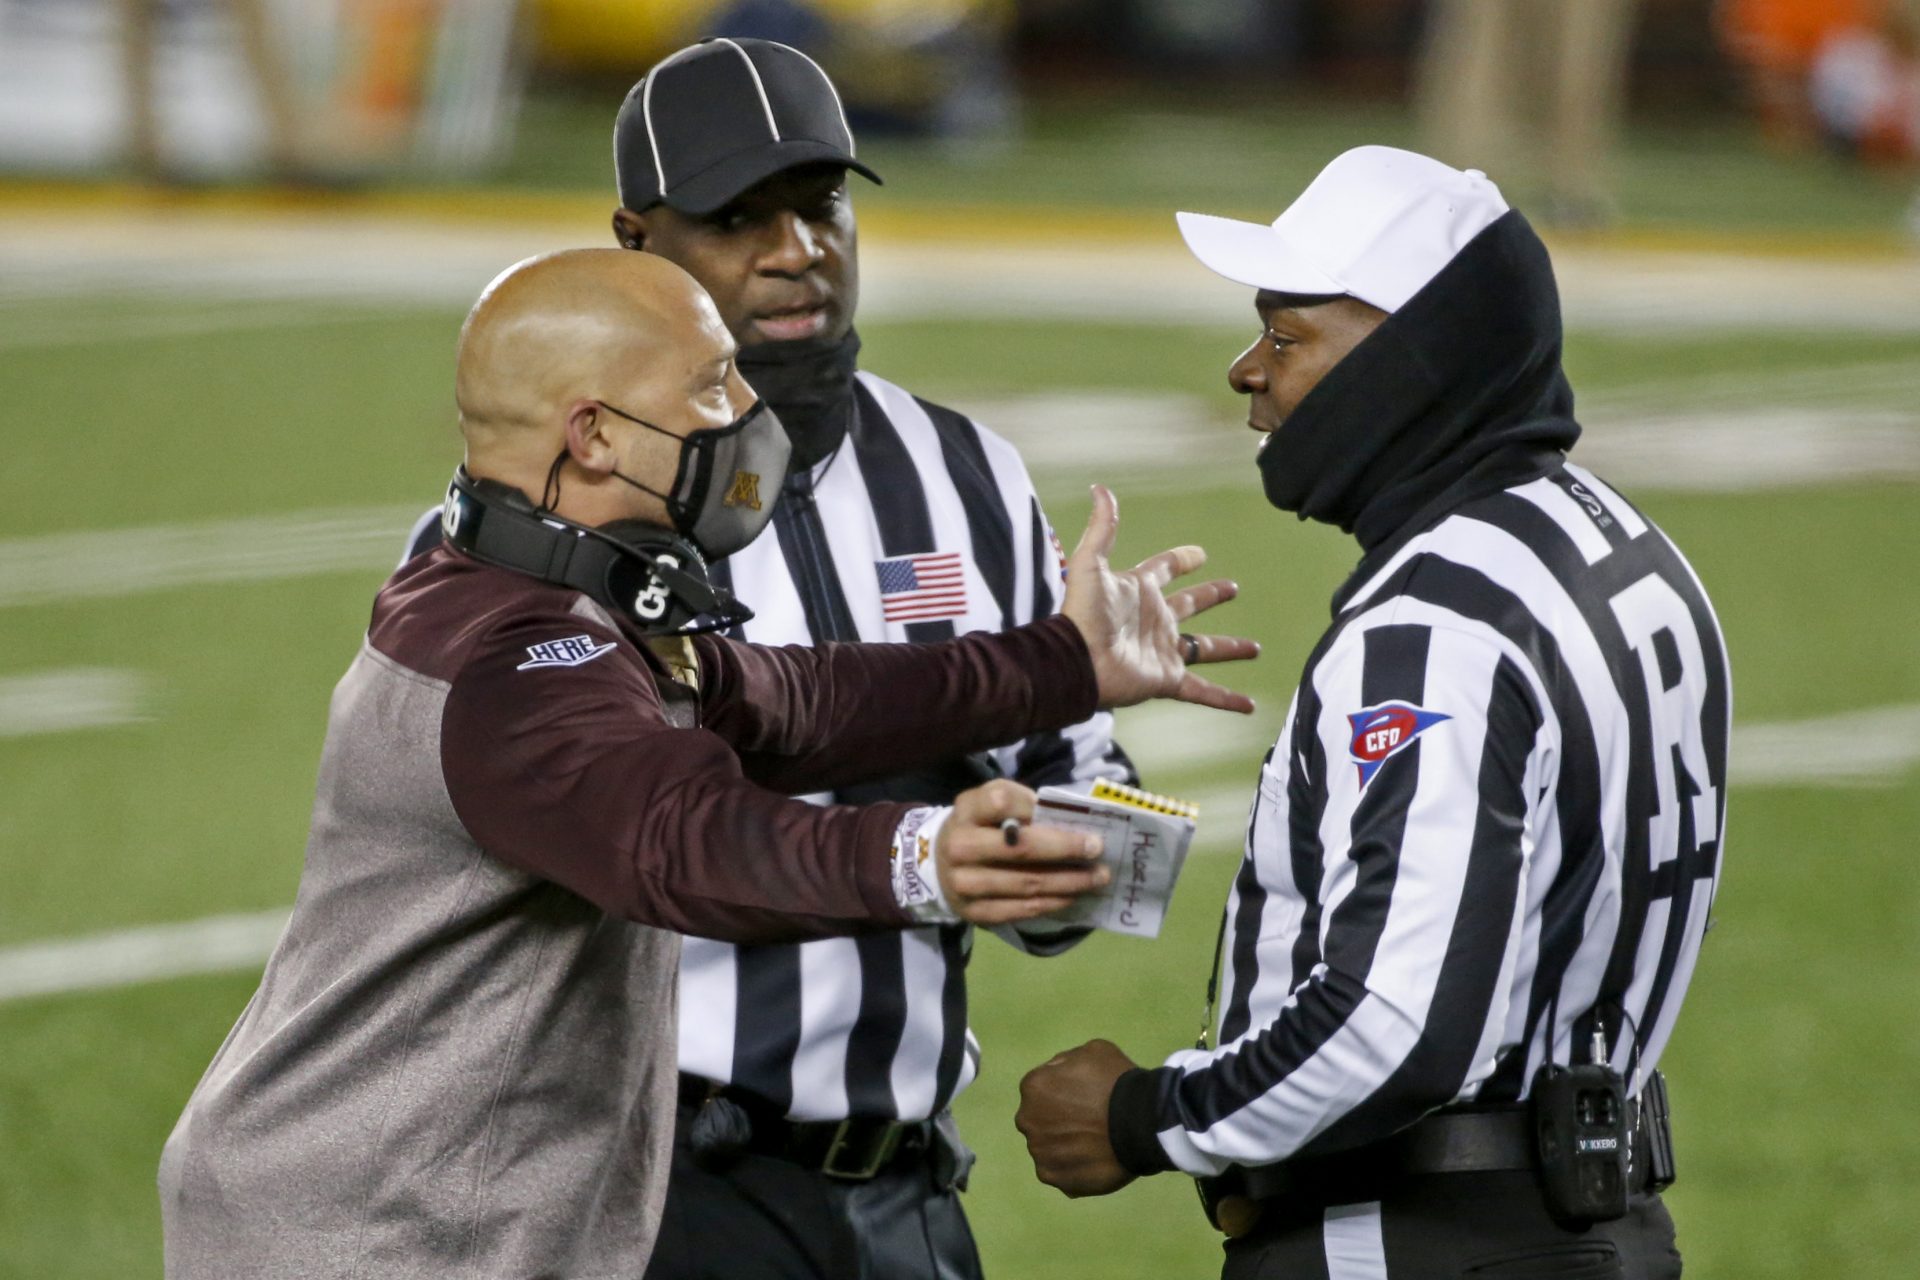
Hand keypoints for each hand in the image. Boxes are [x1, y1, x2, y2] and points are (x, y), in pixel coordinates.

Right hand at [936, 780, 1109, 925]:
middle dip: (1066, 848)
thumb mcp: (991, 802)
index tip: (1074, 814)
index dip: (1037, 807)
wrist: (938, 863)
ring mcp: (965, 884)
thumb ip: (1023, 803)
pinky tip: (1073, 896)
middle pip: (1020, 848)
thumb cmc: (979, 825)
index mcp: (967, 811)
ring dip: (1069, 882)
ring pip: (1026, 884)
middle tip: (1098, 849)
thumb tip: (1071, 821)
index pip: (1001, 802)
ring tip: (1097, 877)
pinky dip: (1052, 903)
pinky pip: (1021, 910)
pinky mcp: (975, 912)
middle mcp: (960, 847)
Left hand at [1016, 1038, 1138, 1197]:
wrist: (1140, 1122)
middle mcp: (1027, 1119)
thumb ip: (1067, 1062)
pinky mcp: (1052, 1176)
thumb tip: (1059, 1075)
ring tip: (1095, 1145)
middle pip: (1040, 1119)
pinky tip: (1093, 1162)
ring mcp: (1039, 1151)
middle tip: (1090, 1123)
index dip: (1065, 1093)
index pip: (1042, 1090)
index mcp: (1033, 1086)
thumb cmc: (1117, 1081)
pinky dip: (1072, 1168)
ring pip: (1048, 1147)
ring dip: (1064, 1146)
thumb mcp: (1093, 1051)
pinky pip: (1058, 1171)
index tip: (1086, 1100)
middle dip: (1058, 1120)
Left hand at [1060, 485, 1259, 714]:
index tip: (1199, 554)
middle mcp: (1156, 620)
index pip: (1164, 569)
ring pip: (1205, 648)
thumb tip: (1101, 488)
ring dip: (1229, 648)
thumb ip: (1102, 527)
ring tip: (1255, 648)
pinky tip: (1248, 706)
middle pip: (1190, 605)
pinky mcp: (1167, 679)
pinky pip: (1204, 691)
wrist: (1078, 662)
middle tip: (1232, 588)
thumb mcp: (1091, 564)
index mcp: (1140, 592)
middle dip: (1210, 596)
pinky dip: (1226, 699)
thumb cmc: (1083, 614)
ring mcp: (1164, 651)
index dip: (1181, 560)